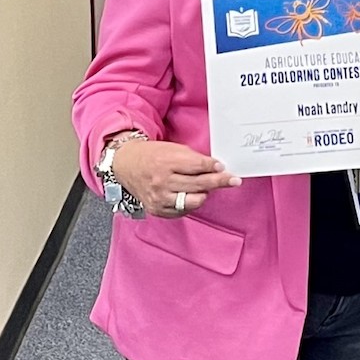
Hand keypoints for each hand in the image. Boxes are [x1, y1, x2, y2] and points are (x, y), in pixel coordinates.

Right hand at [109, 136, 240, 216]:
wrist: (125, 164)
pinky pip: (182, 211)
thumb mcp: (171, 149)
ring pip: (193, 201)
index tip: (224, 167)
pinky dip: (191, 204)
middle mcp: (162, 181)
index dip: (213, 167)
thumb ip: (192, 159)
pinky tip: (192, 196)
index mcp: (166, 162)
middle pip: (199, 184)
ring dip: (205, 194)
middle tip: (234, 180)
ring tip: (207, 188)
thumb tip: (215, 168)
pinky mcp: (157, 209)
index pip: (197, 166)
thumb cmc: (151, 155)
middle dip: (219, 182)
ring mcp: (159, 198)